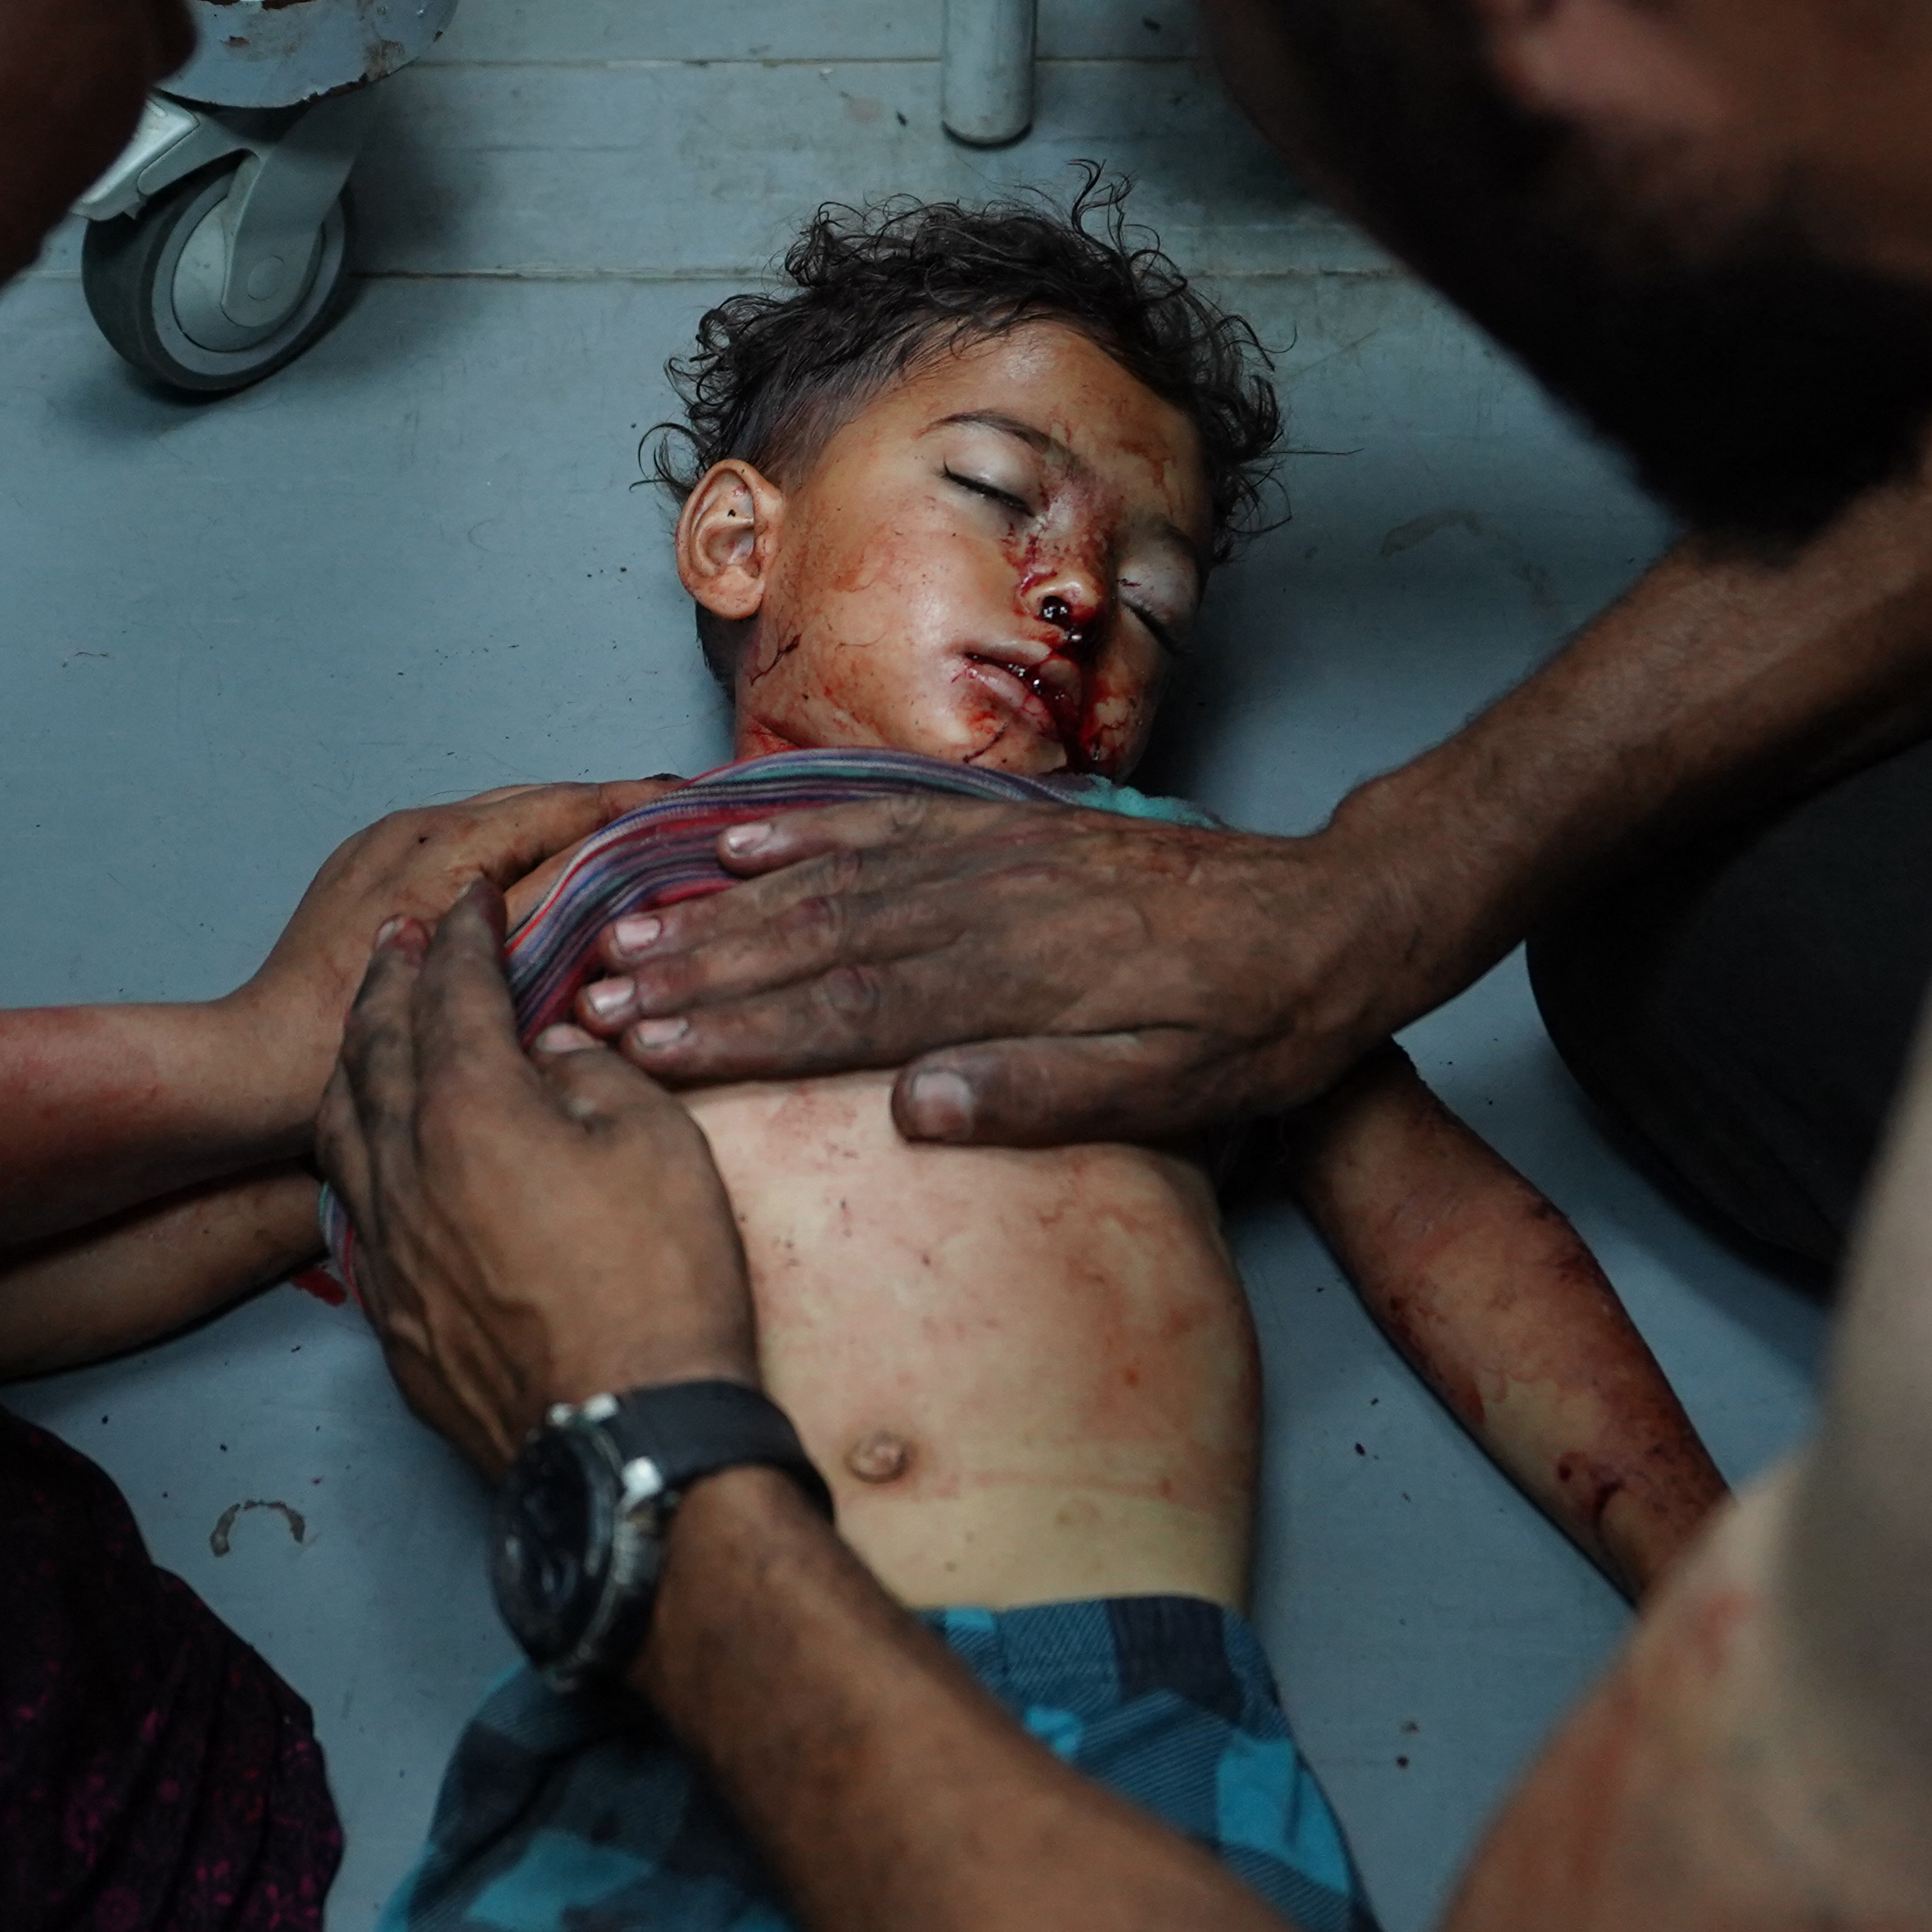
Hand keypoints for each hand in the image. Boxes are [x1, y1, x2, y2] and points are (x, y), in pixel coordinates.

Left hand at [221, 781, 676, 1122]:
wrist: (249, 1072)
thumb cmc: (359, 1040)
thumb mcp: (484, 977)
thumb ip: (555, 907)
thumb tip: (620, 859)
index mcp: (445, 849)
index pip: (562, 806)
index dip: (631, 803)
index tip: (691, 797)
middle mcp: (409, 832)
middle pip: (528, 802)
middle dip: (598, 807)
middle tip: (667, 815)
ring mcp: (377, 852)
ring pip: (490, 823)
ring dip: (551, 828)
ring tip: (614, 844)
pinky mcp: (358, 883)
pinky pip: (454, 850)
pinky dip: (503, 856)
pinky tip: (528, 888)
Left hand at [319, 887, 758, 1475]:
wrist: (626, 1440)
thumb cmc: (661, 1287)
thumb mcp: (659, 1145)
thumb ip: (596, 1076)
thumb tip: (555, 1055)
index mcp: (472, 1108)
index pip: (456, 993)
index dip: (466, 937)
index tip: (470, 902)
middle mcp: (407, 1168)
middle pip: (377, 1047)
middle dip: (390, 979)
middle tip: (399, 935)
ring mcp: (388, 1247)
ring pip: (344, 1126)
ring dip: (354, 1059)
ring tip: (367, 1023)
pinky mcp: (391, 1316)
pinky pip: (352, 1206)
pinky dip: (358, 1152)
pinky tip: (372, 1149)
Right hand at [557, 793, 1403, 1146]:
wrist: (1336, 918)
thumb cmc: (1258, 1024)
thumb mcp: (1176, 1090)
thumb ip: (1044, 1094)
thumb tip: (912, 1109)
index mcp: (1012, 982)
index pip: (842, 1012)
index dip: (732, 1033)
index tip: (642, 1051)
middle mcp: (984, 908)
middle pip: (810, 943)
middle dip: (694, 973)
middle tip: (595, 995)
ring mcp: (992, 861)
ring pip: (831, 880)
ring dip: (725, 909)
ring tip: (635, 928)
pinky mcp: (1012, 834)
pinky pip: (888, 822)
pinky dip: (806, 831)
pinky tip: (740, 841)